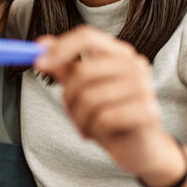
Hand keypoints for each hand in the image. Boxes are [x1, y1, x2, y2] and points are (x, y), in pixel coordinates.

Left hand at [34, 26, 181, 181]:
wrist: (141, 149)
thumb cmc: (112, 117)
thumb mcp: (85, 90)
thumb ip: (65, 67)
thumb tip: (41, 44)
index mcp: (119, 53)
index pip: (87, 37)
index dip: (60, 48)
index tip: (38, 63)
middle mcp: (135, 65)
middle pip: (83, 71)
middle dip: (68, 97)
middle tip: (70, 112)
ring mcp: (144, 87)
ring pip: (91, 99)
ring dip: (80, 119)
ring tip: (87, 126)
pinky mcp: (148, 112)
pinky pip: (104, 119)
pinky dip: (95, 130)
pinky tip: (103, 134)